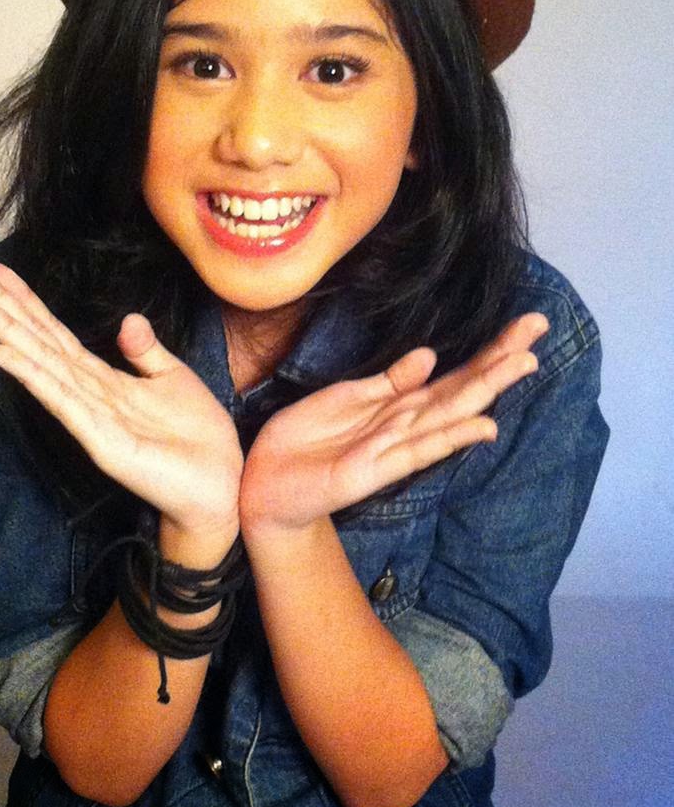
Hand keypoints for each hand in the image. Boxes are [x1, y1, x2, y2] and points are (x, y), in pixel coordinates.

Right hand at [0, 262, 242, 535]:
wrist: (219, 486)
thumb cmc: (196, 438)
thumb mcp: (173, 379)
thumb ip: (145, 350)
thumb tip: (127, 318)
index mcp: (103, 379)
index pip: (55, 333)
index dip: (26, 301)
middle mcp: (87, 394)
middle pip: (37, 342)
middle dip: (0, 309)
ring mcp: (89, 419)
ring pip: (42, 366)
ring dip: (6, 335)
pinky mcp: (102, 443)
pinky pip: (64, 403)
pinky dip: (34, 377)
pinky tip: (5, 355)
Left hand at [239, 312, 548, 532]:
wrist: (267, 483)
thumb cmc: (307, 440)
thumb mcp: (347, 398)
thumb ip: (389, 381)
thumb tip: (429, 354)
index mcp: (399, 404)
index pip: (455, 373)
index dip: (491, 350)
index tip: (528, 323)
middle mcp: (407, 425)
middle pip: (463, 388)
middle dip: (501, 359)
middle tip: (539, 328)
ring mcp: (395, 448)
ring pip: (450, 413)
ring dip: (487, 388)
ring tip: (525, 362)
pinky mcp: (375, 469)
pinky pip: (419, 450)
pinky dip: (451, 437)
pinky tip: (483, 425)